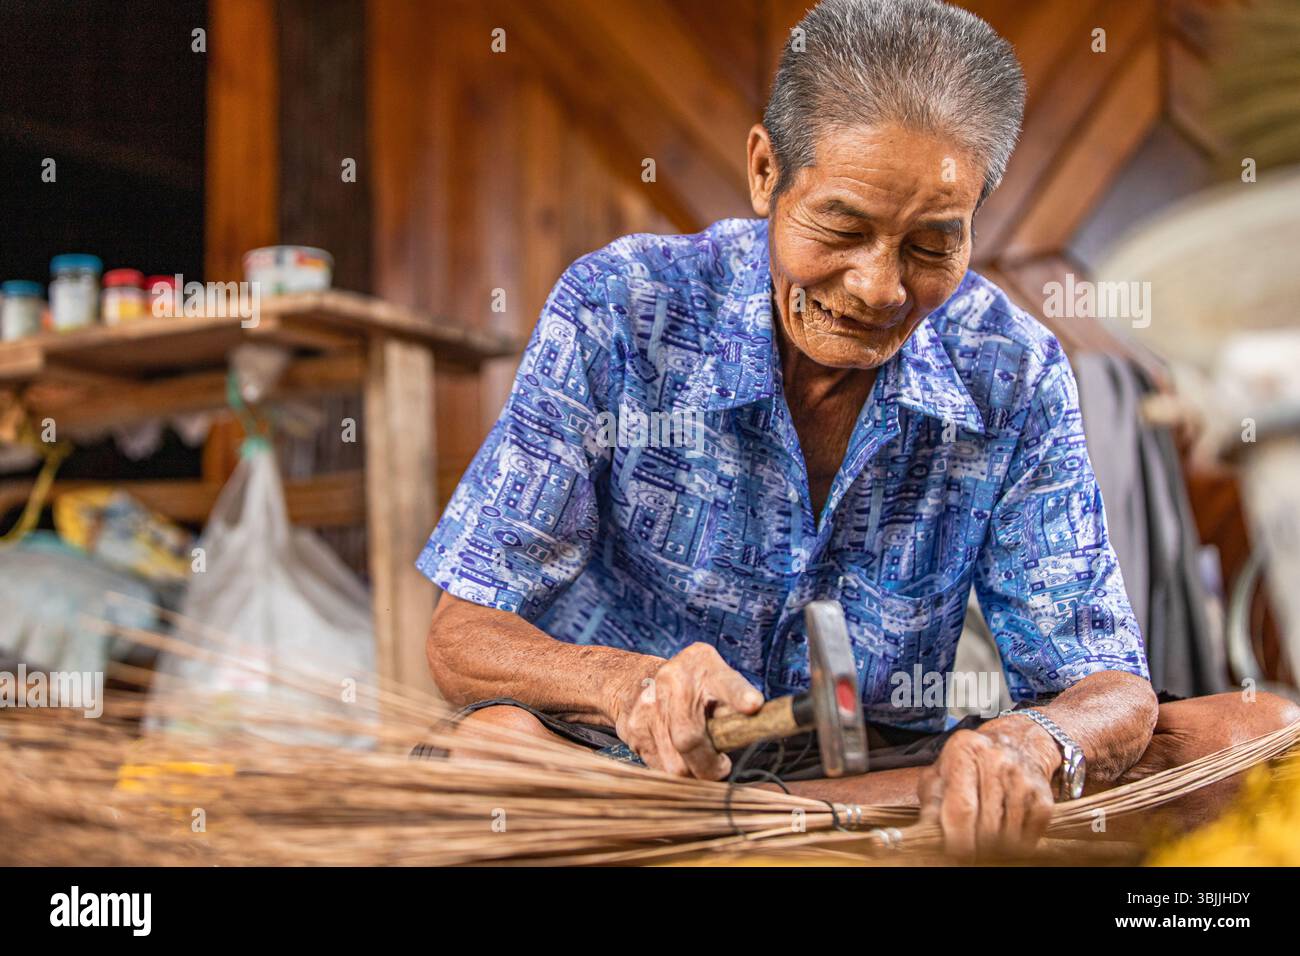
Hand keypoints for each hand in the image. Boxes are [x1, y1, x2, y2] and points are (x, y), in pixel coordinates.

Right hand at [607, 643, 762, 779]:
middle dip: (710, 766)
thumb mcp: (716, 679)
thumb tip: (754, 729)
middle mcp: (671, 681)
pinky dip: (673, 767)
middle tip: (721, 767)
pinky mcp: (633, 729)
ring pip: (674, 764)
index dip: (739, 695)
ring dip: (692, 771)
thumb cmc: (690, 685)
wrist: (634, 680)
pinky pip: (658, 766)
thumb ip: (735, 701)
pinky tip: (677, 755)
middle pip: (690, 739)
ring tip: (699, 762)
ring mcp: (648, 706)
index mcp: (702, 665)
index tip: (753, 705)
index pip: (725, 682)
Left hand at [916, 723, 1056, 860]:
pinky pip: (1029, 836)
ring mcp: (1023, 777)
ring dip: (995, 847)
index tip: (954, 855)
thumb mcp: (941, 773)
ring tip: (984, 840)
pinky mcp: (1042, 796)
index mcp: (964, 750)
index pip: (961, 808)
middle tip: (969, 852)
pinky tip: (1003, 833)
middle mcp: (996, 759)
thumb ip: (931, 801)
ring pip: (1008, 834)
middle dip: (976, 847)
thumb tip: (927, 834)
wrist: (1017, 744)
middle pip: (986, 825)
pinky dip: (1015, 844)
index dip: (957, 840)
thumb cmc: (969, 764)